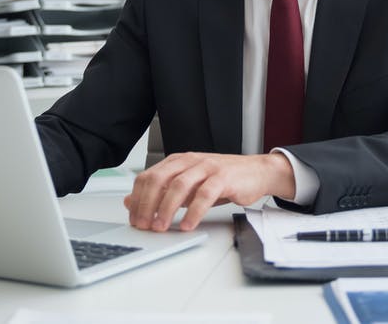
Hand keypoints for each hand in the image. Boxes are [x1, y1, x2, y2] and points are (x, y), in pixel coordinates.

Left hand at [123, 152, 294, 231]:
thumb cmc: (223, 179)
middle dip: (147, 204)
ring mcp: (207, 167)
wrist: (256, 172)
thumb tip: (131, 201)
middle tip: (144, 224)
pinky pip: (204, 195)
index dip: (138, 198)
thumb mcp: (188, 185)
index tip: (134, 218)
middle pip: (159, 179)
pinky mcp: (223, 178)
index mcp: (178, 161)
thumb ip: (162, 192)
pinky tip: (187, 225)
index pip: (148, 176)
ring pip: (179, 186)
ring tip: (161, 227)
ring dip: (166, 209)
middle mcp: (190, 161)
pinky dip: (193, 212)